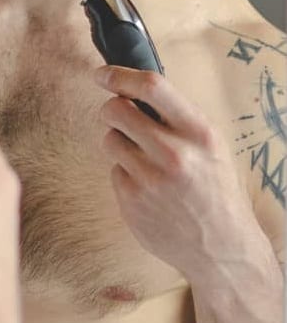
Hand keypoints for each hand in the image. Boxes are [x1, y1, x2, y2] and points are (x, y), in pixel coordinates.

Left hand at [94, 65, 257, 285]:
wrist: (220, 247)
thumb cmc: (215, 189)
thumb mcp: (211, 146)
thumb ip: (177, 118)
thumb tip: (133, 89)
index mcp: (198, 133)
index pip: (152, 87)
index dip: (120, 75)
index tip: (102, 74)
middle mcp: (174, 154)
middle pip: (116, 110)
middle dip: (111, 108)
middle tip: (118, 115)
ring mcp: (149, 180)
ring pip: (109, 139)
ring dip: (118, 141)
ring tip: (143, 157)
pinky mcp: (131, 201)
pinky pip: (114, 170)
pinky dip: (125, 173)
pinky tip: (147, 187)